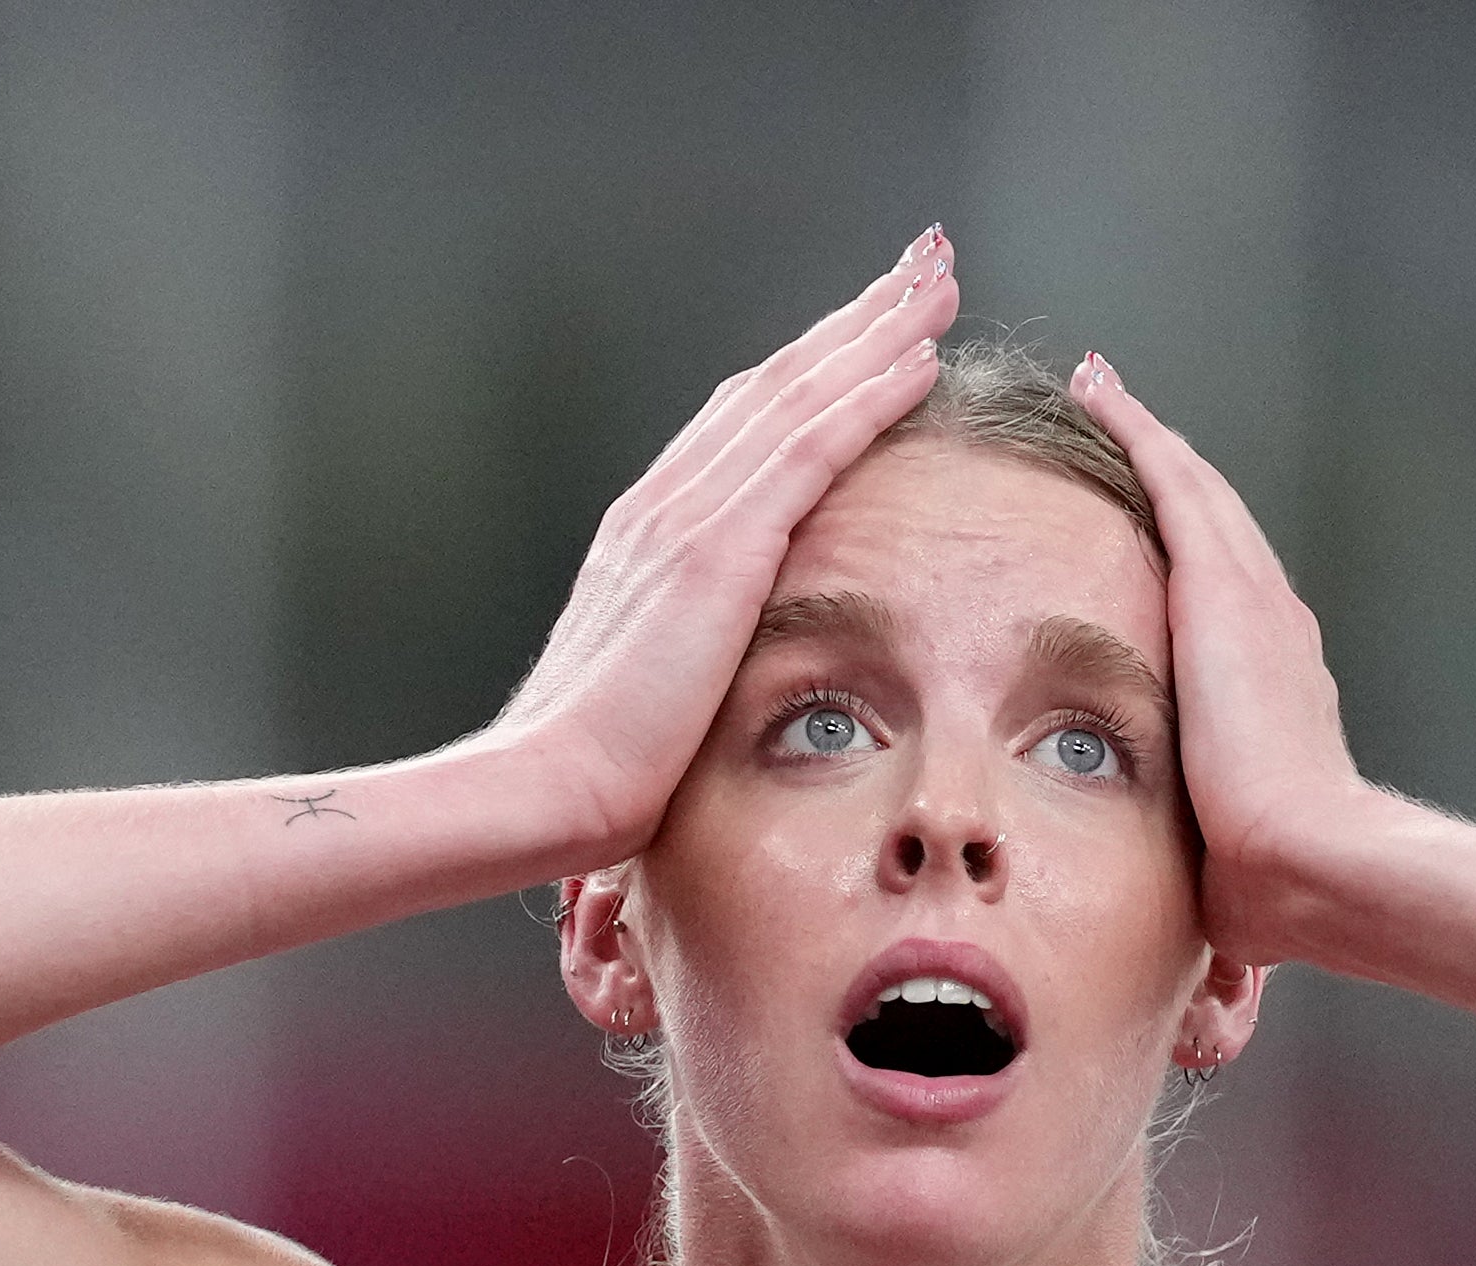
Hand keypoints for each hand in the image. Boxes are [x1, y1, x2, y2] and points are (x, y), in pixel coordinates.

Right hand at [478, 234, 955, 872]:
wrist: (541, 788)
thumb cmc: (588, 773)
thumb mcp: (647, 695)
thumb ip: (686, 656)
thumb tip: (718, 672)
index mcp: (648, 533)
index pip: (744, 423)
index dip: (811, 368)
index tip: (868, 331)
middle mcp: (666, 502)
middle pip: (775, 381)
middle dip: (853, 319)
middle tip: (919, 267)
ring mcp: (689, 516)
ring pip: (799, 393)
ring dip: (874, 332)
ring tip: (934, 284)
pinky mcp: (719, 549)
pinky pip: (810, 446)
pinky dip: (867, 393)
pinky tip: (918, 360)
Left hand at [1073, 355, 1386, 959]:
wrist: (1316, 864)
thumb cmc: (1278, 890)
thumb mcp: (1229, 860)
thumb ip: (1209, 859)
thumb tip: (1204, 937)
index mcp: (1274, 688)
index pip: (1223, 600)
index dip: (1187, 549)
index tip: (1153, 518)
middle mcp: (1273, 629)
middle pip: (1212, 527)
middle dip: (1168, 471)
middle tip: (1117, 413)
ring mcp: (1253, 602)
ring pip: (1195, 491)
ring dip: (1149, 438)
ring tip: (1102, 387)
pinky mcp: (1223, 587)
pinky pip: (1174, 482)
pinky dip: (1138, 432)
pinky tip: (1100, 390)